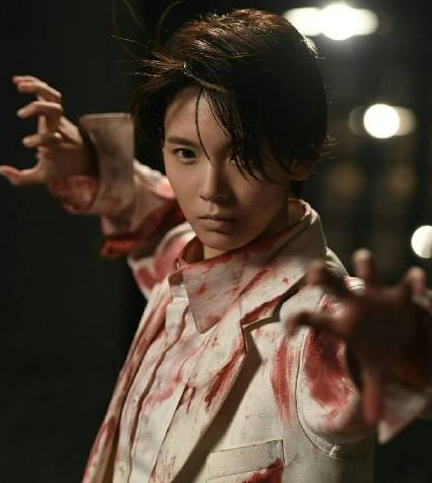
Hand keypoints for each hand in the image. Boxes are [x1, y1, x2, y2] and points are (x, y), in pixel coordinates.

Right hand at [0, 75, 97, 210]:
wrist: (87, 157)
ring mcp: (59, 118)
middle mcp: (58, 128)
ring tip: (18, 85)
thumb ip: (22, 178)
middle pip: (55, 111)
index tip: (26, 143)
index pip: (51, 139)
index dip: (39, 139)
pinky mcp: (56, 110)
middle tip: (20, 114)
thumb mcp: (44, 176)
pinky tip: (17, 81)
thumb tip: (1, 170)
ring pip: (54, 97)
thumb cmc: (63, 167)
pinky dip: (35, 83)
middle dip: (37, 108)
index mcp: (56, 145)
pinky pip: (48, 92)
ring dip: (37, 88)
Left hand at [288, 249, 430, 426]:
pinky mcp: (398, 296)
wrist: (397, 336)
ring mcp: (375, 297)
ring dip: (364, 265)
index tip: (288, 329)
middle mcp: (353, 305)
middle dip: (322, 274)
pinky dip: (412, 282)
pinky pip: (405, 286)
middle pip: (332, 284)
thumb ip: (372, 394)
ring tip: (362, 256)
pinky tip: (416, 279)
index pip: (312, 319)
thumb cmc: (376, 351)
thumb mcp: (374, 372)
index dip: (298, 320)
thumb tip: (373, 424)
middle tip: (313, 272)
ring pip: (365, 274)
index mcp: (340, 325)